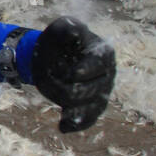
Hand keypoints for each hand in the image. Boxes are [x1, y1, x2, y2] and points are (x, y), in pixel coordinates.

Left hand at [31, 16, 114, 132]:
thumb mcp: (61, 29)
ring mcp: (100, 93)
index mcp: (103, 55)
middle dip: (68, 85)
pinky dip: (75, 124)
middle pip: (91, 89)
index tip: (72, 73)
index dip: (85, 69)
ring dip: (70, 105)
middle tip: (49, 75)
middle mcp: (106, 76)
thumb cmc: (58, 41)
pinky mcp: (90, 107)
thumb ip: (68, 29)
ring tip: (59, 104)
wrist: (50, 58)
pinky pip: (87, 120)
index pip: (98, 65)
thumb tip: (76, 34)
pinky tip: (63, 127)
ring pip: (90, 108)